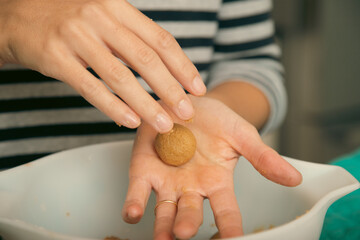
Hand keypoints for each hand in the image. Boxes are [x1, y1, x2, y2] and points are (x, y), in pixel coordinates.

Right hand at [0, 0, 205, 131]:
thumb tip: (168, 72)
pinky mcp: (56, 58)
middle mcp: (100, 17)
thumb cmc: (71, 19)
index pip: (161, 40)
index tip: (197, 89)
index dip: (183, 67)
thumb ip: (133, 38)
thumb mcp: (106, 16)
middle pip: (145, 59)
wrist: (18, 14)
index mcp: (119, 7)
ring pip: (120, 77)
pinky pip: (90, 87)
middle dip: (170, 89)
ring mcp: (76, 37)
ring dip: (146, 104)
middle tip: (187, 113)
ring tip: (164, 124)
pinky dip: (113, 107)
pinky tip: (129, 121)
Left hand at [122, 95, 301, 238]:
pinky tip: (133, 214)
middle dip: (188, 225)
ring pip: (164, 209)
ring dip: (162, 225)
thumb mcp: (242, 135)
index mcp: (217, 183)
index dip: (230, 228)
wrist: (188, 103)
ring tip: (162, 236)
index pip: (227, 212)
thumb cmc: (217, 120)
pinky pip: (138, 190)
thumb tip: (294, 178)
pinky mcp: (144, 170)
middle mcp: (192, 188)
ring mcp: (167, 181)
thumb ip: (263, 157)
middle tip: (186, 233)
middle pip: (191, 213)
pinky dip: (134, 204)